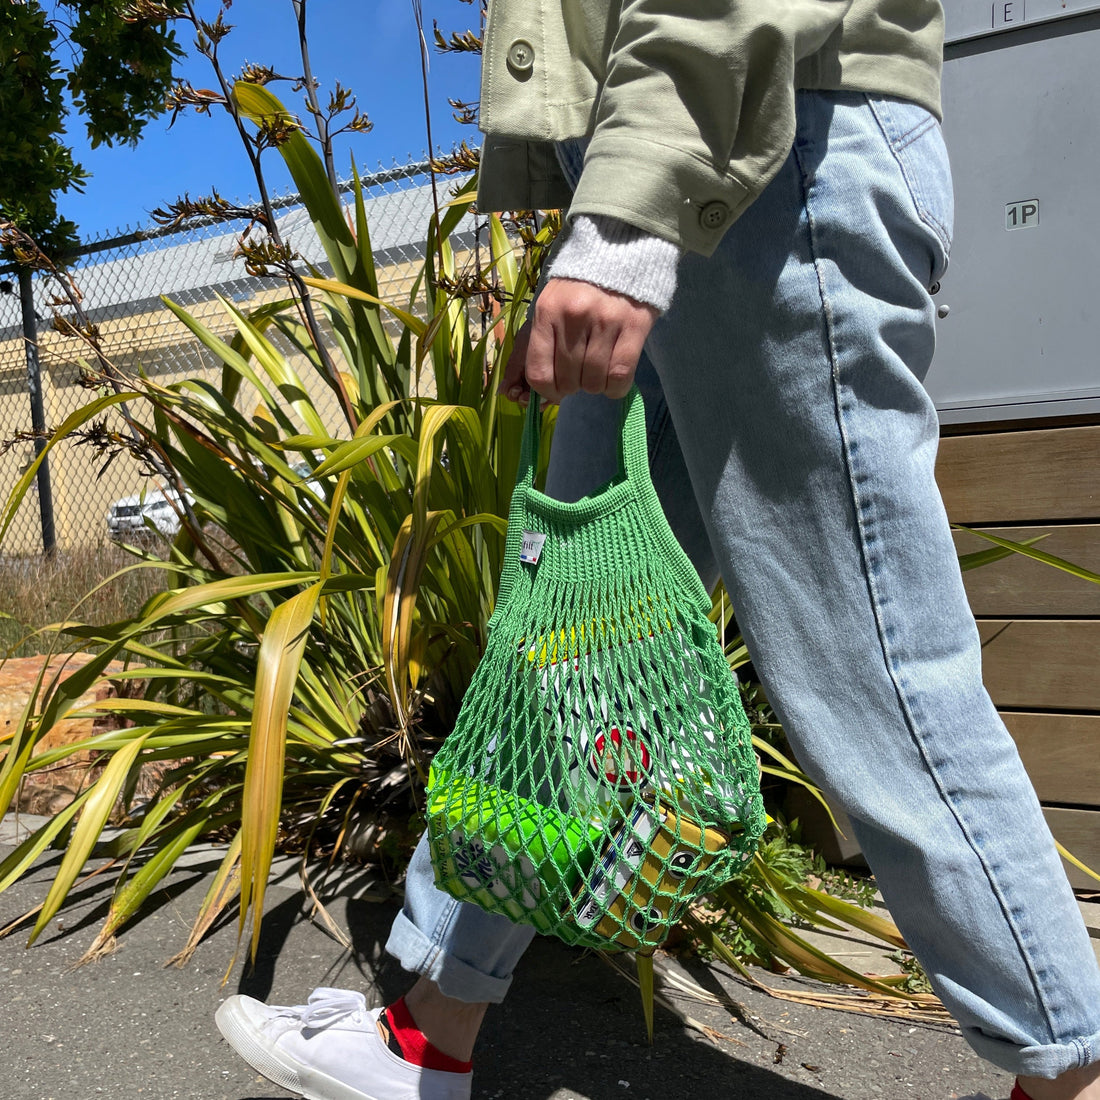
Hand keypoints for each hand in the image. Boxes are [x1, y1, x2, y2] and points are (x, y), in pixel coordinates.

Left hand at [499, 278, 657, 404]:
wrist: (618, 254)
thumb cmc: (576, 290)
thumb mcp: (545, 312)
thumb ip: (525, 352)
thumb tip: (505, 392)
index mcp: (546, 312)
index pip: (539, 371)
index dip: (545, 392)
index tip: (554, 392)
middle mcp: (573, 316)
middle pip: (567, 379)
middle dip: (570, 388)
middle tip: (577, 375)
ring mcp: (605, 321)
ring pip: (593, 381)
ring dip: (593, 387)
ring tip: (595, 372)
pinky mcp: (634, 326)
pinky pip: (620, 376)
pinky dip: (614, 388)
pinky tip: (612, 381)